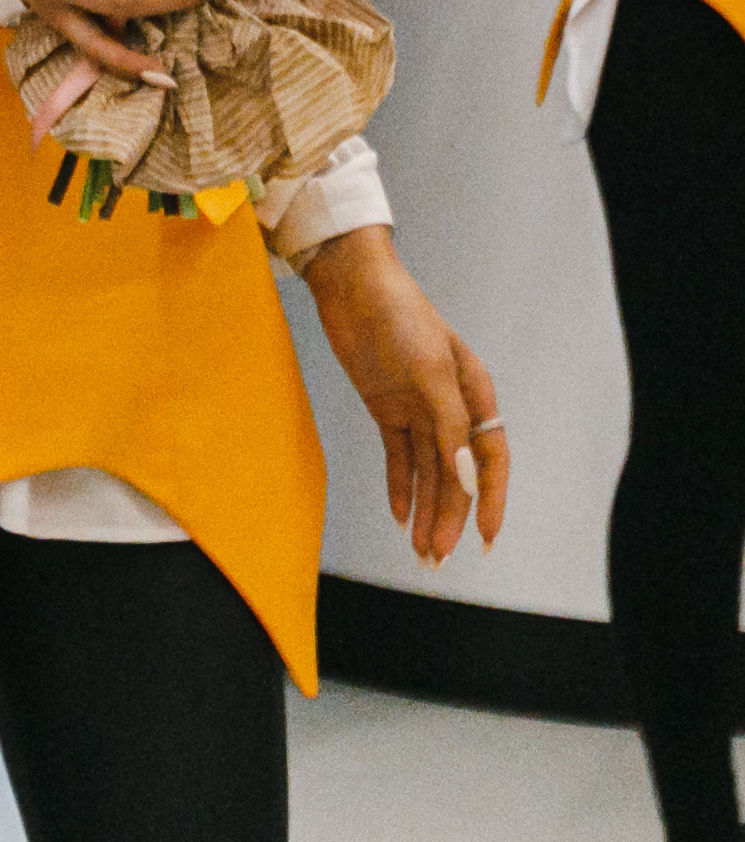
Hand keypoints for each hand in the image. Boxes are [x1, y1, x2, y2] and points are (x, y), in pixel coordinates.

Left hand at [303, 224, 508, 563]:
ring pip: (427, 471)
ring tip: (420, 551)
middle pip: (456, 474)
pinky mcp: (387, 408)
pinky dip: (400, 486)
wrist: (352, 284)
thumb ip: (449, 425)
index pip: (490, 459)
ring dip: (425, 510)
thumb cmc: (400, 316)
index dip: (490, 501)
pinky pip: (399, 456)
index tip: (485, 540)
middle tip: (435, 557)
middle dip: (450, 517)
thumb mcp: (431, 369)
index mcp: (475, 393)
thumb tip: (465, 479)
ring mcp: (418, 408)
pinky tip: (399, 516)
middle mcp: (450, 406)